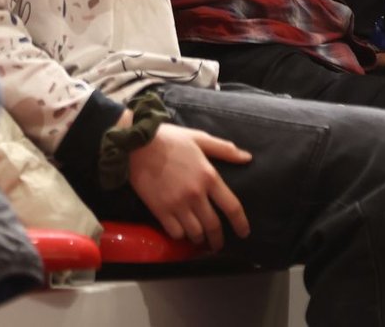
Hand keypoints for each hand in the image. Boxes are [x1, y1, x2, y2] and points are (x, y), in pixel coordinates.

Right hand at [127, 121, 251, 251]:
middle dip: (217, 239)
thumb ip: (224, 149)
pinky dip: (180, 236)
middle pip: (213, 226)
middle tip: (218, 245)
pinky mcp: (160, 210)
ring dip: (199, 239)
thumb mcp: (200, 138)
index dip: (240, 223)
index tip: (243, 233)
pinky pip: (175, 232)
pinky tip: (181, 233)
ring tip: (199, 239)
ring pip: (194, 232)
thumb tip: (248, 158)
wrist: (137, 144)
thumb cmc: (170, 139)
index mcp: (209, 176)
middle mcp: (196, 194)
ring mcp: (177, 204)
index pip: (231, 206)